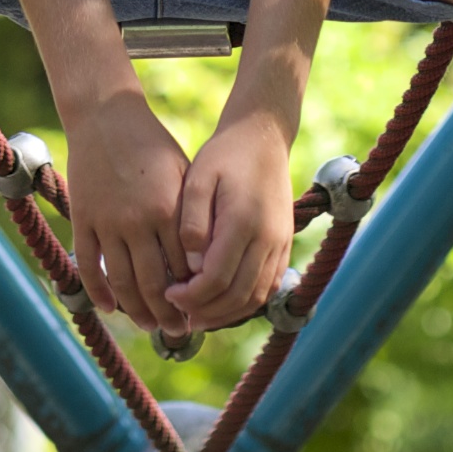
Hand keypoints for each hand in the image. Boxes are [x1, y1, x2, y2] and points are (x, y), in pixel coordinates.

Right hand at [64, 89, 194, 330]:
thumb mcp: (183, 175)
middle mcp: (138, 220)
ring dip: (136, 310)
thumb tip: (203, 260)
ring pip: (122, 281)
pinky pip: (90, 264)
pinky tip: (110, 307)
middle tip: (179, 333)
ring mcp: (108, 222)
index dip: (193, 294)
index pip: (183, 267)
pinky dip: (99, 291)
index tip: (202, 312)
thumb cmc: (152, 145)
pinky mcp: (83, 219)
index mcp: (168, 209)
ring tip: (149, 326)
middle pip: (154, 282)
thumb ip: (190, 216)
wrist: (106, 117)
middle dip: (168, 313)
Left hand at [169, 113, 296, 329]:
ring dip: (226, 313)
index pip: (216, 279)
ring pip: (256, 297)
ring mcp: (280, 243)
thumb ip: (192, 223)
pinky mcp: (284, 244)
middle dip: (206, 311)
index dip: (190, 296)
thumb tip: (192, 266)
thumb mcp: (198, 178)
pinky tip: (223, 303)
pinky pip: (269, 287)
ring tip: (198, 315)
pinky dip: (246, 303)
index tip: (168, 294)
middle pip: (237, 296)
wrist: (263, 136)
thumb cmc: (224, 155)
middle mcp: (267, 238)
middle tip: (179, 313)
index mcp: (243, 221)